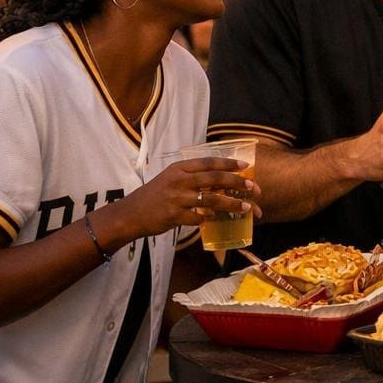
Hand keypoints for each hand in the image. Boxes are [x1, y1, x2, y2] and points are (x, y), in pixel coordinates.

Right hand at [112, 157, 261, 242]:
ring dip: (231, 203)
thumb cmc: (156, 195)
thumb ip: (193, 177)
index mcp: (179, 168)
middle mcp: (179, 180)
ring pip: (211, 199)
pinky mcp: (174, 216)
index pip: (209, 162)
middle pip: (214, 178)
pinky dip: (209, 219)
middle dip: (236, 182)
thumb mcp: (172, 178)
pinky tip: (215, 220)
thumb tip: (222, 180)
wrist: (131, 213)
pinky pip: (199, 218)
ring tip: (246, 207)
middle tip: (251, 187)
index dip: (229, 163)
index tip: (245, 166)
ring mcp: (176, 198)